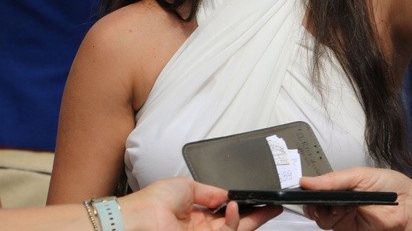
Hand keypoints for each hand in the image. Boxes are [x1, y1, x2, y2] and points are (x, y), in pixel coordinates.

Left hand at [119, 177, 281, 229]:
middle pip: (236, 224)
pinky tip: (234, 208)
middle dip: (257, 215)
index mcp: (195, 214)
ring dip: (249, 217)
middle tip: (274, 206)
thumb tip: (227, 194)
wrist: (137, 219)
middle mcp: (201, 228)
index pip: (225, 212)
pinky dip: (234, 221)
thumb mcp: (186, 186)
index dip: (244, 206)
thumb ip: (211, 191)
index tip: (260, 199)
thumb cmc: (153, 201)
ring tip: (253, 203)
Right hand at [301, 167, 411, 230]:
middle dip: (313, 201)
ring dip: (323, 211)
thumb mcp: (361, 175)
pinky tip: (339, 213)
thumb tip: (309, 180)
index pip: (319, 186)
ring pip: (320, 217)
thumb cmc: (394, 187)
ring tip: (335, 204)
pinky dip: (331, 220)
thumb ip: (334, 179)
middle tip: (317, 197)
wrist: (411, 208)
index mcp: (345, 184)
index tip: (303, 186)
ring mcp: (344, 217)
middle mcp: (342, 201)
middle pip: (316, 204)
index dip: (309, 187)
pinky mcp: (349, 229)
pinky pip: (330, 227)